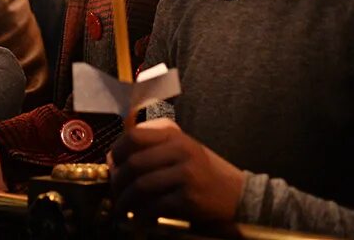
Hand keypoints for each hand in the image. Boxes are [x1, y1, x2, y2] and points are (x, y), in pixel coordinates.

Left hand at [110, 118, 243, 221]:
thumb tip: (115, 159)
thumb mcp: (183, 151)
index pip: (134, 136)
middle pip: (134, 163)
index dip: (116, 151)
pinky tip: (139, 218)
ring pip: (141, 186)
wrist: (241, 197)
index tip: (112, 164)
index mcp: (176, 136)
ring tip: (122, 208)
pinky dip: (141, 214)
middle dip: (118, 181)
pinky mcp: (189, 199)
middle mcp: (181, 151)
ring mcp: (186, 175)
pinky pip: (154, 206)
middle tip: (115, 192)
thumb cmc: (206, 174)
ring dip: (126, 200)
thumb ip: (154, 149)